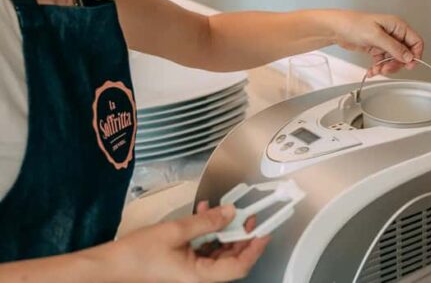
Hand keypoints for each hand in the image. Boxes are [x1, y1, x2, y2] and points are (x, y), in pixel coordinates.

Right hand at [105, 202, 268, 282]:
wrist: (109, 266)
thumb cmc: (137, 255)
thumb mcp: (176, 231)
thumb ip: (206, 222)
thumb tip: (230, 212)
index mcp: (199, 277)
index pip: (238, 266)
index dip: (254, 248)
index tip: (264, 229)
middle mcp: (198, 278)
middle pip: (231, 259)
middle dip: (242, 236)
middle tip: (248, 215)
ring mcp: (191, 273)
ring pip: (219, 252)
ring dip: (224, 231)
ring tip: (225, 210)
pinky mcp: (183, 265)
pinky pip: (204, 249)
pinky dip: (208, 232)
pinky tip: (204, 213)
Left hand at [329, 11, 423, 76]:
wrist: (336, 28)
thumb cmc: (353, 24)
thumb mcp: (376, 36)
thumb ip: (394, 47)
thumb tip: (409, 56)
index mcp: (397, 25)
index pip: (415, 41)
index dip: (415, 54)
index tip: (409, 65)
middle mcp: (393, 33)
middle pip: (405, 53)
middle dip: (396, 64)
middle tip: (386, 69)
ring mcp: (385, 42)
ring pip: (394, 59)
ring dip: (386, 67)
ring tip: (377, 70)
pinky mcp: (376, 48)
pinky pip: (383, 61)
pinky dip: (378, 67)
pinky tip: (372, 70)